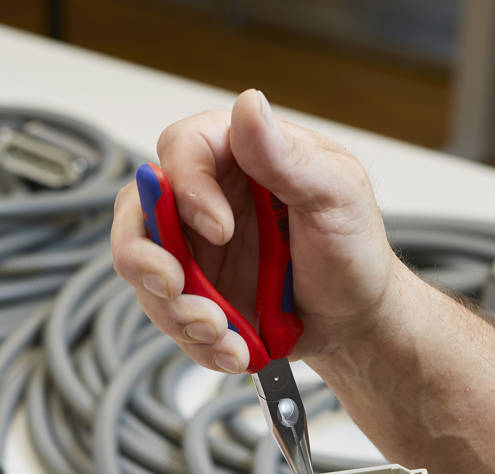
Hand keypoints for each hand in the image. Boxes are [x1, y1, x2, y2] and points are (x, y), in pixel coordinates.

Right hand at [111, 89, 399, 373]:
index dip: (187, 188)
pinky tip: (234, 347)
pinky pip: (166, 315)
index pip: (182, 149)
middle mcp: (207, 198)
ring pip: (143, 270)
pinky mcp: (193, 294)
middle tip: (176, 288)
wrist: (356, 322)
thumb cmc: (355, 252)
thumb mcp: (337, 196)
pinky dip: (195, 340)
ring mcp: (195, 249)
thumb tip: (249, 106)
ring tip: (222, 332)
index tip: (220, 229)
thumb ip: (287, 156)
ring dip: (174, 310)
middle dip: (146, 258)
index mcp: (241, 157)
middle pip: (138, 210)